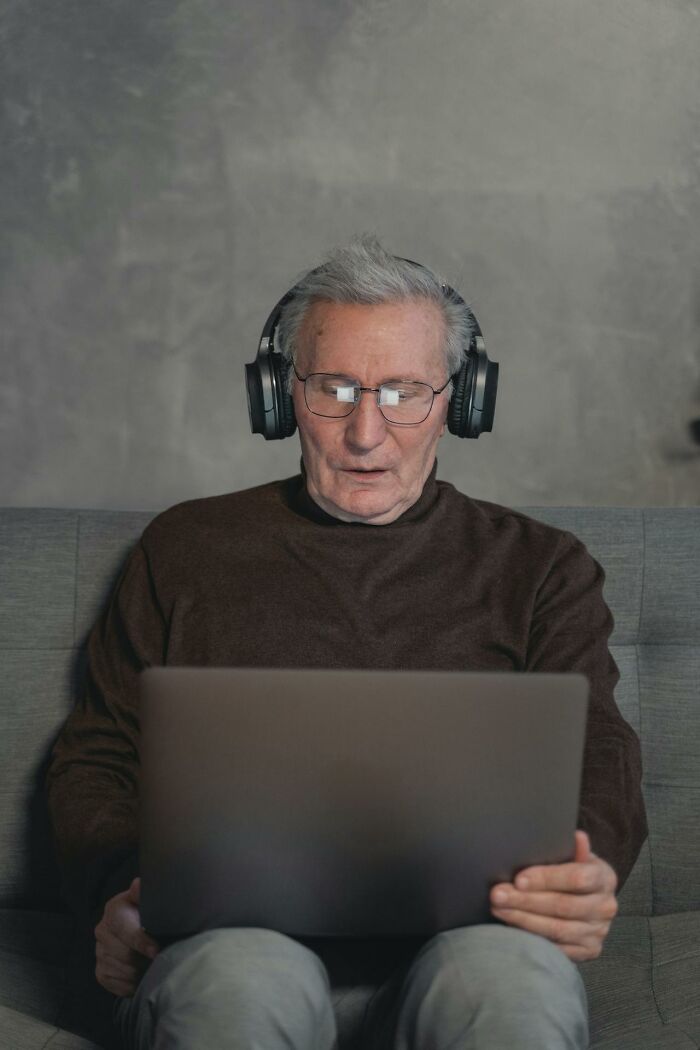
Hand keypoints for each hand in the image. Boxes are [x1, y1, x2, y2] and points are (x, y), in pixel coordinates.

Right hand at [95, 876, 160, 996]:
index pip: (126, 931)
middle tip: (162, 959)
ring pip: (125, 972)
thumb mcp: (146, 900)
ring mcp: (99, 953)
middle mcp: (102, 931)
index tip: (156, 950)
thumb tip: (138, 884)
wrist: (137, 927)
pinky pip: (119, 985)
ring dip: (142, 972)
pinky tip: (143, 975)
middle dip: (146, 959)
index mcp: (113, 911)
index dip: (142, 942)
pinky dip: (134, 984)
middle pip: (126, 955)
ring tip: (154, 966)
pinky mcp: (101, 972)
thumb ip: (143, 893)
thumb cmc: (147, 912)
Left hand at [489, 830, 617, 960]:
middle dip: (526, 900)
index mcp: (604, 878)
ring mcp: (598, 931)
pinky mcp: (588, 950)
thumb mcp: (575, 856)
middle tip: (498, 895)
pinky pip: (557, 949)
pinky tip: (512, 927)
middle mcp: (605, 906)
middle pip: (563, 906)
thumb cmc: (573, 872)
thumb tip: (577, 837)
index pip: (577, 878)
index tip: (519, 879)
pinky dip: (532, 938)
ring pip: (557, 929)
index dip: (546, 878)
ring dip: (523, 920)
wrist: (589, 900)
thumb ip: (572, 849)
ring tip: (499, 909)